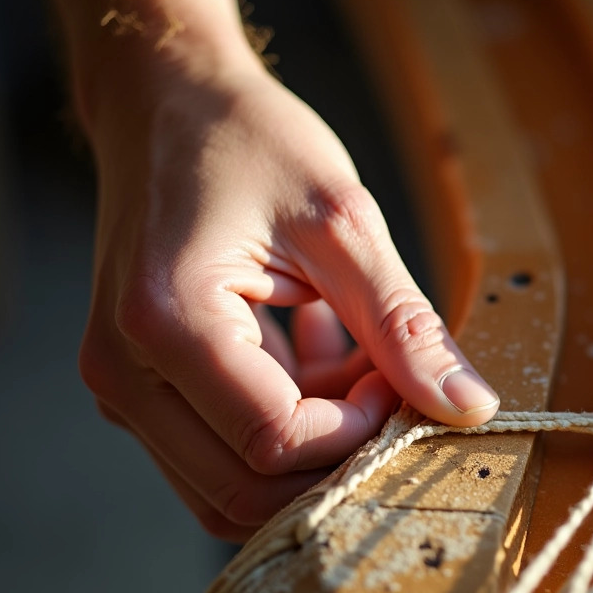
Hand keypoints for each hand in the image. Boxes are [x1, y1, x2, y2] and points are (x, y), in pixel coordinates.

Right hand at [79, 62, 497, 540]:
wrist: (168, 102)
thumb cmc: (247, 142)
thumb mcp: (342, 222)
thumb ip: (403, 324)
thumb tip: (468, 407)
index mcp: (166, 321)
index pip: (274, 440)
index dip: (357, 429)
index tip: (396, 376)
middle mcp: (124, 372)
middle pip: (245, 490)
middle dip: (336, 456)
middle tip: (387, 387)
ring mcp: (125, 389)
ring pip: (232, 487)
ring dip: (314, 448)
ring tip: (355, 365)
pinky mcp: (144, 391)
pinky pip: (222, 453)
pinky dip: (288, 425)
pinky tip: (320, 351)